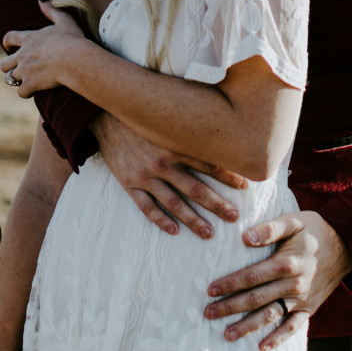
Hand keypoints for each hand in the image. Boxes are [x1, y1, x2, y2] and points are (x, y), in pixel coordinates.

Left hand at [1, 2, 84, 95]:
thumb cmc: (72, 40)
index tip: (9, 46)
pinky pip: (21, 92)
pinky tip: (33, 91)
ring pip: (10, 79)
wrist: (75, 60)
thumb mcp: (64, 21)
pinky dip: (26, 92)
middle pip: (4, 64)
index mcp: (29, 39)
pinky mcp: (30, 84)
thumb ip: (51, 10)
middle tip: (16, 68)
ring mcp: (25, 71)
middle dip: (8, 66)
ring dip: (17, 80)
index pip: (9, 38)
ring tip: (25, 81)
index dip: (7, 42)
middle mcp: (23, 55)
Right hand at [93, 112, 248, 239]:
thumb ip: (190, 125)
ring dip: (192, 219)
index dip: (228, 176)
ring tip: (209, 233)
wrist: (107, 117)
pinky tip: (174, 231)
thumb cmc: (143, 117)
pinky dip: (160, 221)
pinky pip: (146, 207)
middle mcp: (162, 162)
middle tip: (234, 217)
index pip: (208, 163)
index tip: (245, 187)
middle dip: (216, 204)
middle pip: (195, 189)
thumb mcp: (167, 118)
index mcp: (175, 144)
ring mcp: (145, 175)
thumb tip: (220, 125)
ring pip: (173, 203)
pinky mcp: (129, 183)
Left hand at [204, 209, 351, 350]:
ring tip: (227, 334)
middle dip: (230, 307)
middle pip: (256, 299)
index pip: (251, 276)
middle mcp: (293, 284)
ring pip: (270, 316)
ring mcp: (302, 299)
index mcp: (286, 263)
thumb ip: (270, 228)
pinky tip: (262, 347)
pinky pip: (293, 327)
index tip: (210, 290)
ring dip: (248, 326)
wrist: (348, 245)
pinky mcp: (310, 308)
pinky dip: (278, 339)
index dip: (230, 284)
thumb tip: (245, 237)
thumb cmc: (315, 229)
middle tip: (208, 314)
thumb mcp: (294, 220)